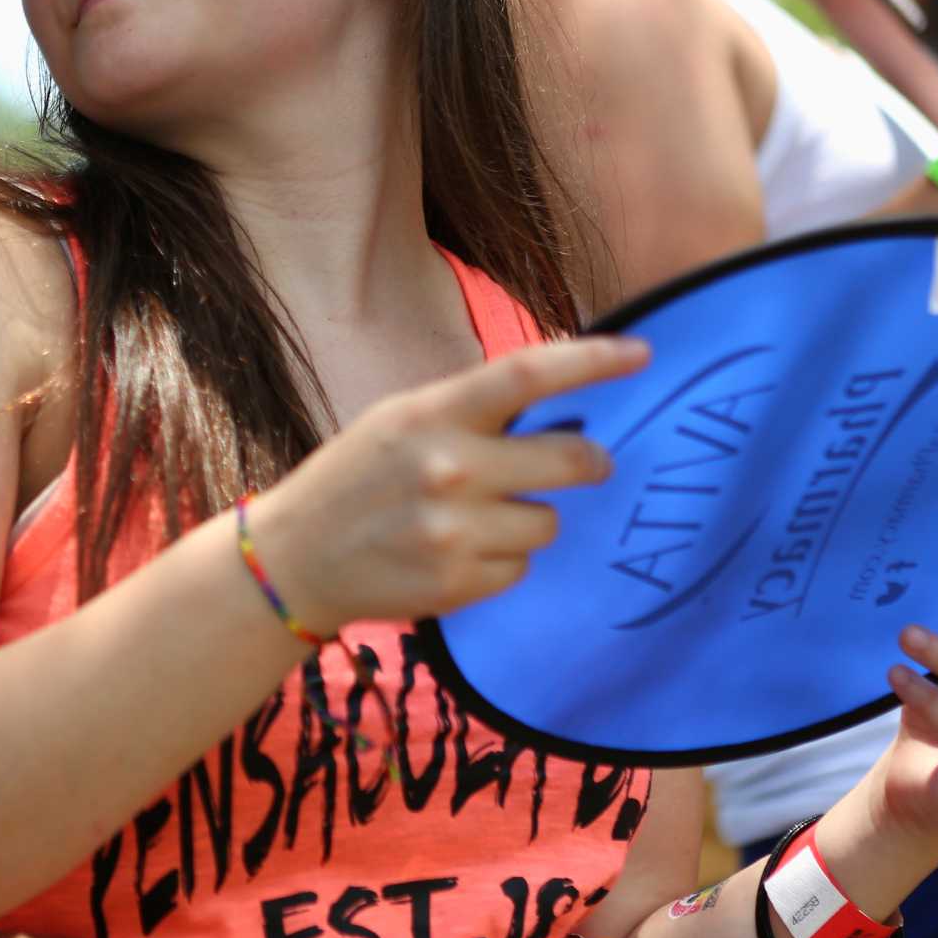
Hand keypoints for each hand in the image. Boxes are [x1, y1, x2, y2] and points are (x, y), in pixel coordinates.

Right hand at [247, 337, 648, 634]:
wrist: (294, 559)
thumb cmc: (355, 479)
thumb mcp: (399, 422)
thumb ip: (468, 411)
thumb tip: (559, 405)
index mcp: (432, 413)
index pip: (527, 374)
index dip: (592, 361)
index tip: (642, 353)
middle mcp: (449, 468)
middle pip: (570, 459)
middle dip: (591, 461)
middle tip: (589, 462)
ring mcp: (454, 531)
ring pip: (547, 522)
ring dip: (527, 519)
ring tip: (475, 520)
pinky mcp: (457, 584)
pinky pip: (519, 567)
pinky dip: (500, 561)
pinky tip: (455, 554)